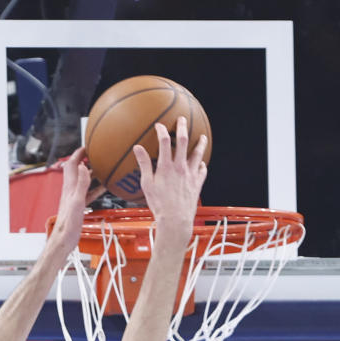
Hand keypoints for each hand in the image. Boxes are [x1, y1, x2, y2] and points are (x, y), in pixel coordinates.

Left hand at [47, 147, 99, 256]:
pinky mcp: (78, 206)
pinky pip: (88, 193)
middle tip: (97, 154)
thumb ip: (81, 184)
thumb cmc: (69, 224)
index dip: (79, 153)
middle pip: (77, 169)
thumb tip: (84, 166)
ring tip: (103, 168)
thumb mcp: (78, 202)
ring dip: (92, 173)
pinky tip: (104, 188)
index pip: (72, 163)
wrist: (64, 239)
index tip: (88, 145)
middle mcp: (71, 190)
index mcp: (70, 186)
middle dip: (86, 159)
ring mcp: (74, 197)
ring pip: (84, 180)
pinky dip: (95, 188)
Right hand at [133, 117, 206, 242]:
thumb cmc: (159, 205)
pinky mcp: (197, 184)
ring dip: (200, 144)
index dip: (161, 130)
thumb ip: (144, 165)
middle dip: (183, 127)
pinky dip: (202, 165)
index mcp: (166, 167)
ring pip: (198, 154)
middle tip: (182, 119)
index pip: (164, 141)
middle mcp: (180, 168)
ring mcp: (191, 175)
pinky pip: (202, 172)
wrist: (176, 221)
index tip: (159, 125)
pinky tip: (202, 164)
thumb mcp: (147, 185)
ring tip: (202, 137)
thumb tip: (137, 148)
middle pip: (183, 141)